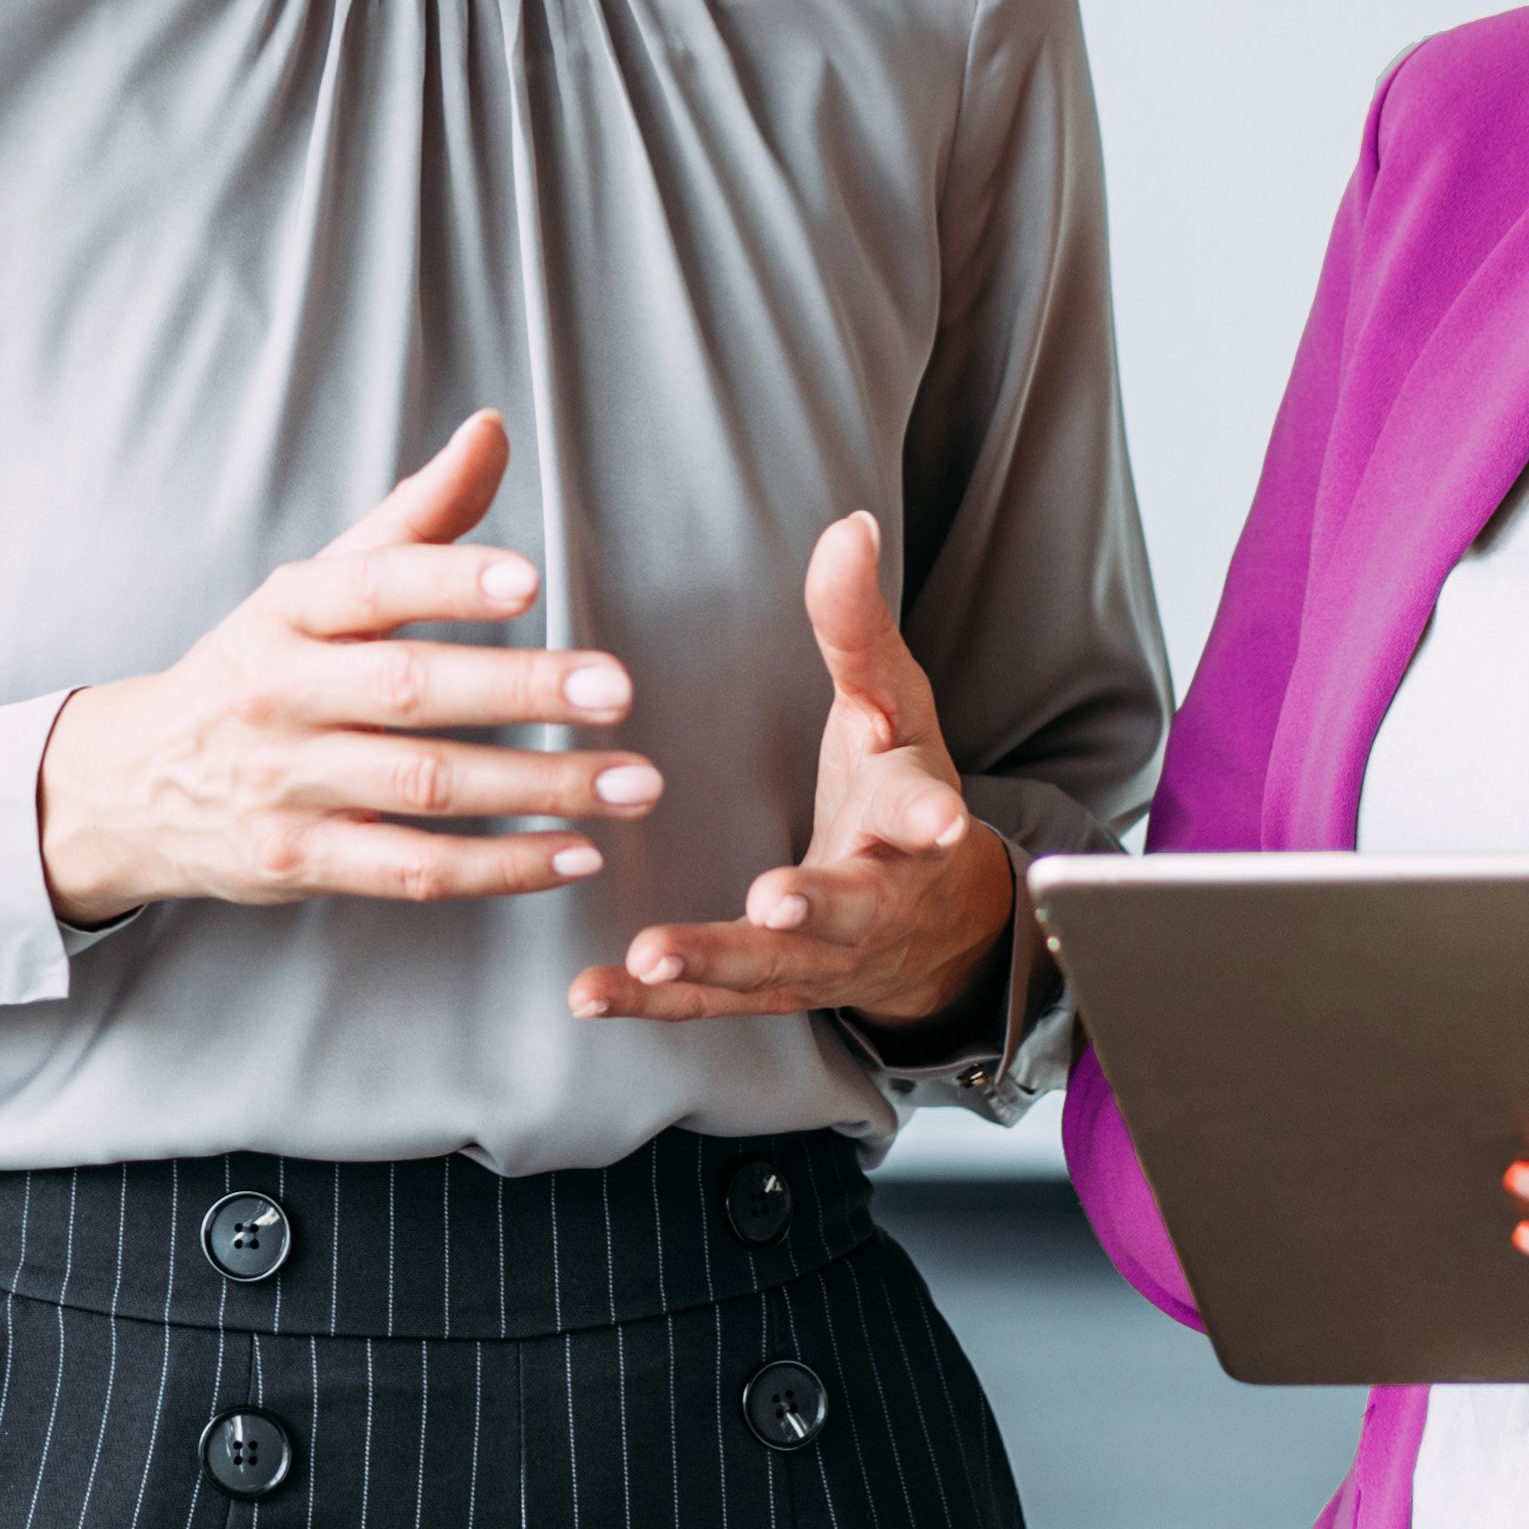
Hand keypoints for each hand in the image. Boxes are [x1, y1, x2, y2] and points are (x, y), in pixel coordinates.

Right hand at [32, 414, 659, 923]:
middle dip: (520, 688)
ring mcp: (286, 784)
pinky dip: (498, 869)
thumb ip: (414, 517)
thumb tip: (493, 429)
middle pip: (409, 689)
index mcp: (287, 611)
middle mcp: (280, 693)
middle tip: (618, 690)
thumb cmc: (255, 669)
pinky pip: (411, 870)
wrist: (134, 784)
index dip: (449, 580)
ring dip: (538, 787)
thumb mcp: (313, 587)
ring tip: (632, 781)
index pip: (371, 585)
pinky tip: (573, 853)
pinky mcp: (297, 862)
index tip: (532, 579)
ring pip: (424, 786)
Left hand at [569, 513, 1012, 1031]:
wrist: (934, 926)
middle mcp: (877, 900)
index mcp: (909, 819)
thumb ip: (859, 626)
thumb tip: (850, 524)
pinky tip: (590, 993)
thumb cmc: (899, 790)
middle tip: (776, 904)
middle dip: (816, 906)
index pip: (924, 811)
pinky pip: (709, 1004)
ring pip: (774, 969)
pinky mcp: (772, 990)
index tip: (937, 820)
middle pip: (853, 908)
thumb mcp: (894, 703)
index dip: (929, 814)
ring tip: (652, 955)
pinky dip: (651, 1003)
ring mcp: (824, 958)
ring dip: (714, 962)